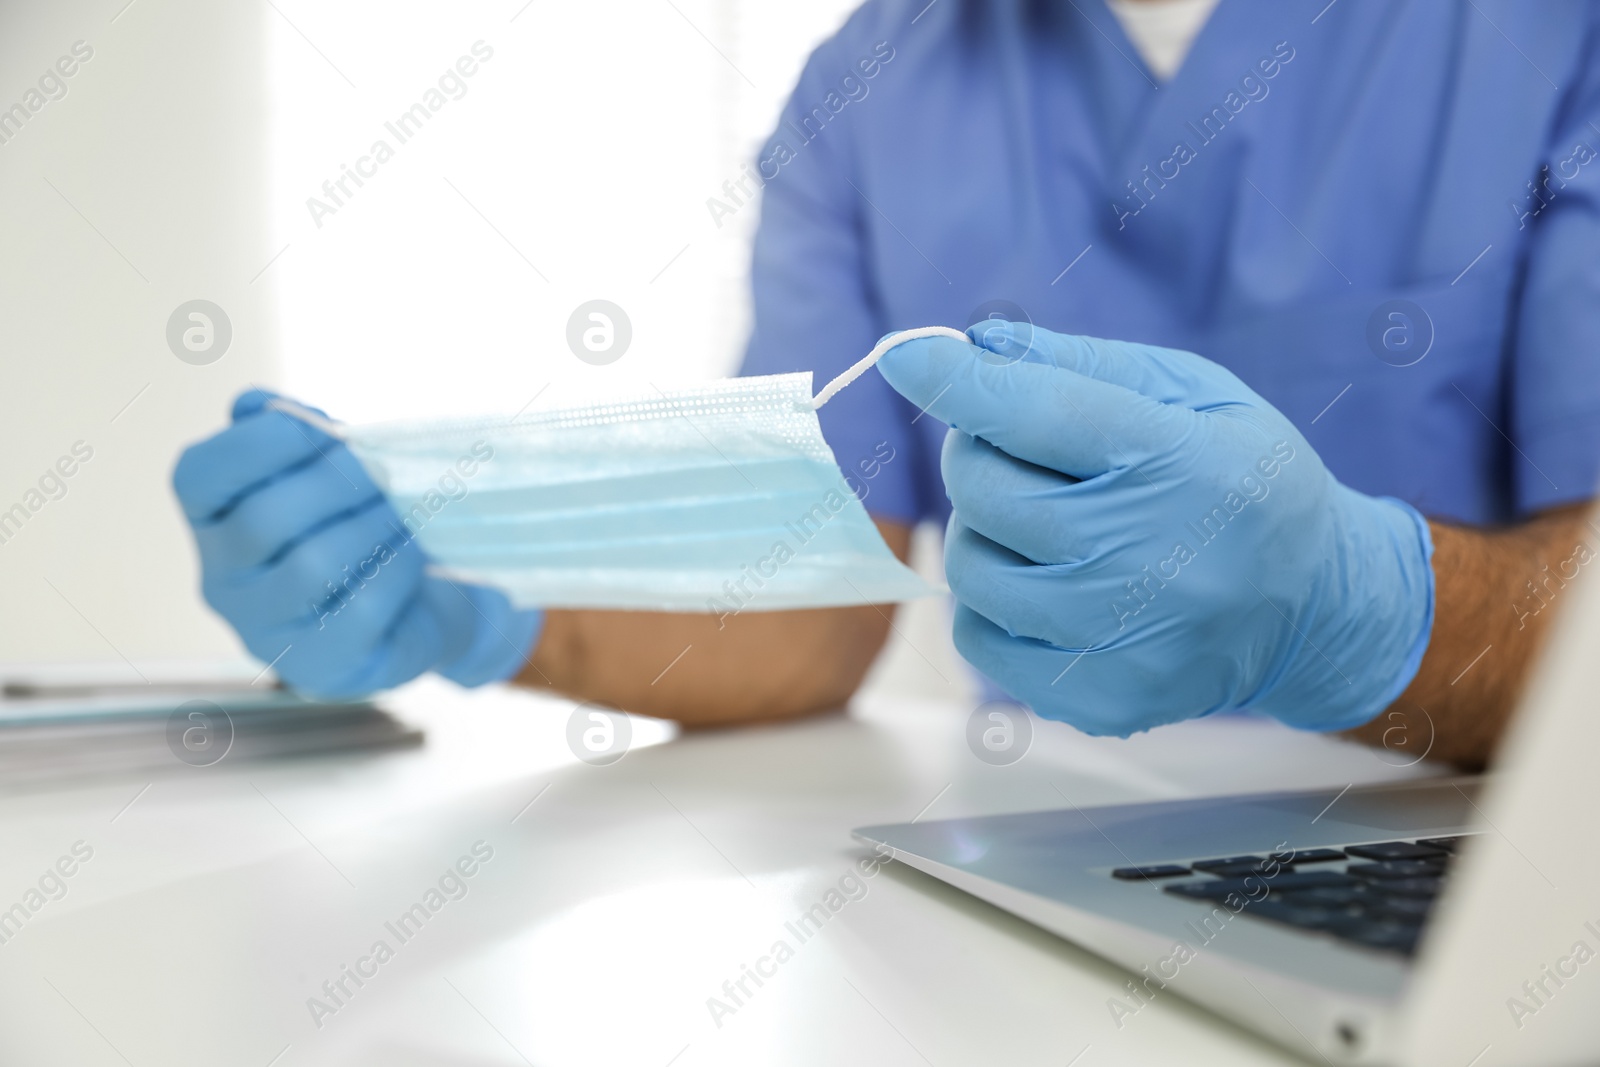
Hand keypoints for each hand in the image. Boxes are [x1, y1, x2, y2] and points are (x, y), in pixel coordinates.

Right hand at [172, 389, 541, 697]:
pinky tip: (414, 557)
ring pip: (312, 565)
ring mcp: (266, 632)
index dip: (258, 443)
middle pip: (264, 519)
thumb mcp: (329, 471)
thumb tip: (255, 403)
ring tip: (404, 513)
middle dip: (337, 482)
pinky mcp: (321, 665)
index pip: (199, 475)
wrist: (422, 604)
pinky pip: (360, 609)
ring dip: (372, 526)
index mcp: (212, 522)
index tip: (320, 430)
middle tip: (385, 470)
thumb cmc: (364, 527)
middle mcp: (222, 581)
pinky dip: (396, 570)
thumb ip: (293, 435)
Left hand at [876, 324, 1433, 735]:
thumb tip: (977, 345)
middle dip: (981, 454)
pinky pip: (979, 637)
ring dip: (987, 530)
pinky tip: (1053, 582)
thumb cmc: (1241, 479)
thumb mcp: (1192, 394)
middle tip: (1024, 452)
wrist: (1313, 606)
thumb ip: (1080, 364)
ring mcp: (1121, 642)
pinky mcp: (1100, 699)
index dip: (957, 381)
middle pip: (984, 488)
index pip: (1037, 413)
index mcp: (1179, 463)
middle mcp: (1147, 559)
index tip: (904, 356)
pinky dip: (995, 600)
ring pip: (971, 564)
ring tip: (1048, 522)